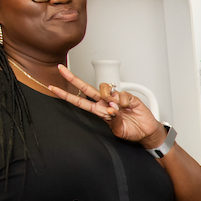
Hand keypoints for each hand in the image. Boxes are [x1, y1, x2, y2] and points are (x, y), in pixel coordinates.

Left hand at [48, 64, 162, 147]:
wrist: (147, 132)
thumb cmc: (132, 132)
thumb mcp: (119, 131)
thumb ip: (113, 120)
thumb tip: (111, 108)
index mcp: (100, 112)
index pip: (80, 102)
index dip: (66, 95)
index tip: (53, 89)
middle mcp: (105, 103)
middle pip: (86, 88)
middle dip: (72, 78)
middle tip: (61, 69)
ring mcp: (115, 98)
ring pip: (103, 88)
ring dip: (107, 96)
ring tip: (117, 107)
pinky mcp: (127, 96)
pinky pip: (121, 94)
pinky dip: (124, 102)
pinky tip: (128, 107)